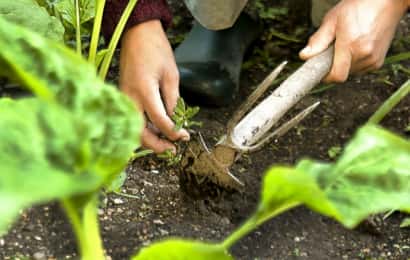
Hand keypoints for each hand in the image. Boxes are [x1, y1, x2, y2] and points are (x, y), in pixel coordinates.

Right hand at [120, 20, 188, 152]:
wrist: (136, 34)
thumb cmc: (156, 50)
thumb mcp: (171, 75)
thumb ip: (172, 100)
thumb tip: (175, 121)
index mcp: (144, 91)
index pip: (160, 121)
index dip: (174, 132)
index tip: (184, 136)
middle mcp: (130, 98)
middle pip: (140, 132)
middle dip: (156, 145)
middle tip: (172, 149)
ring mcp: (124, 98)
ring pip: (133, 129)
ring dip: (148, 139)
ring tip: (165, 142)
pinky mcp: (122, 97)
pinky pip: (131, 119)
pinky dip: (142, 129)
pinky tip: (155, 130)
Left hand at [300, 0, 407, 82]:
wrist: (385, 2)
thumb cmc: (358, 7)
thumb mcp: (332, 21)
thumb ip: (318, 41)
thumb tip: (304, 56)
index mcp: (351, 45)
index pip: (337, 76)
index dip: (325, 76)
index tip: (319, 70)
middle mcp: (365, 55)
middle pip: (342, 73)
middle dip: (333, 65)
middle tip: (333, 49)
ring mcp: (373, 60)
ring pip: (350, 72)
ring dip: (344, 64)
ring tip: (346, 44)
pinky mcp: (378, 62)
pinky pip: (360, 69)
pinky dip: (354, 62)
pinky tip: (355, 47)